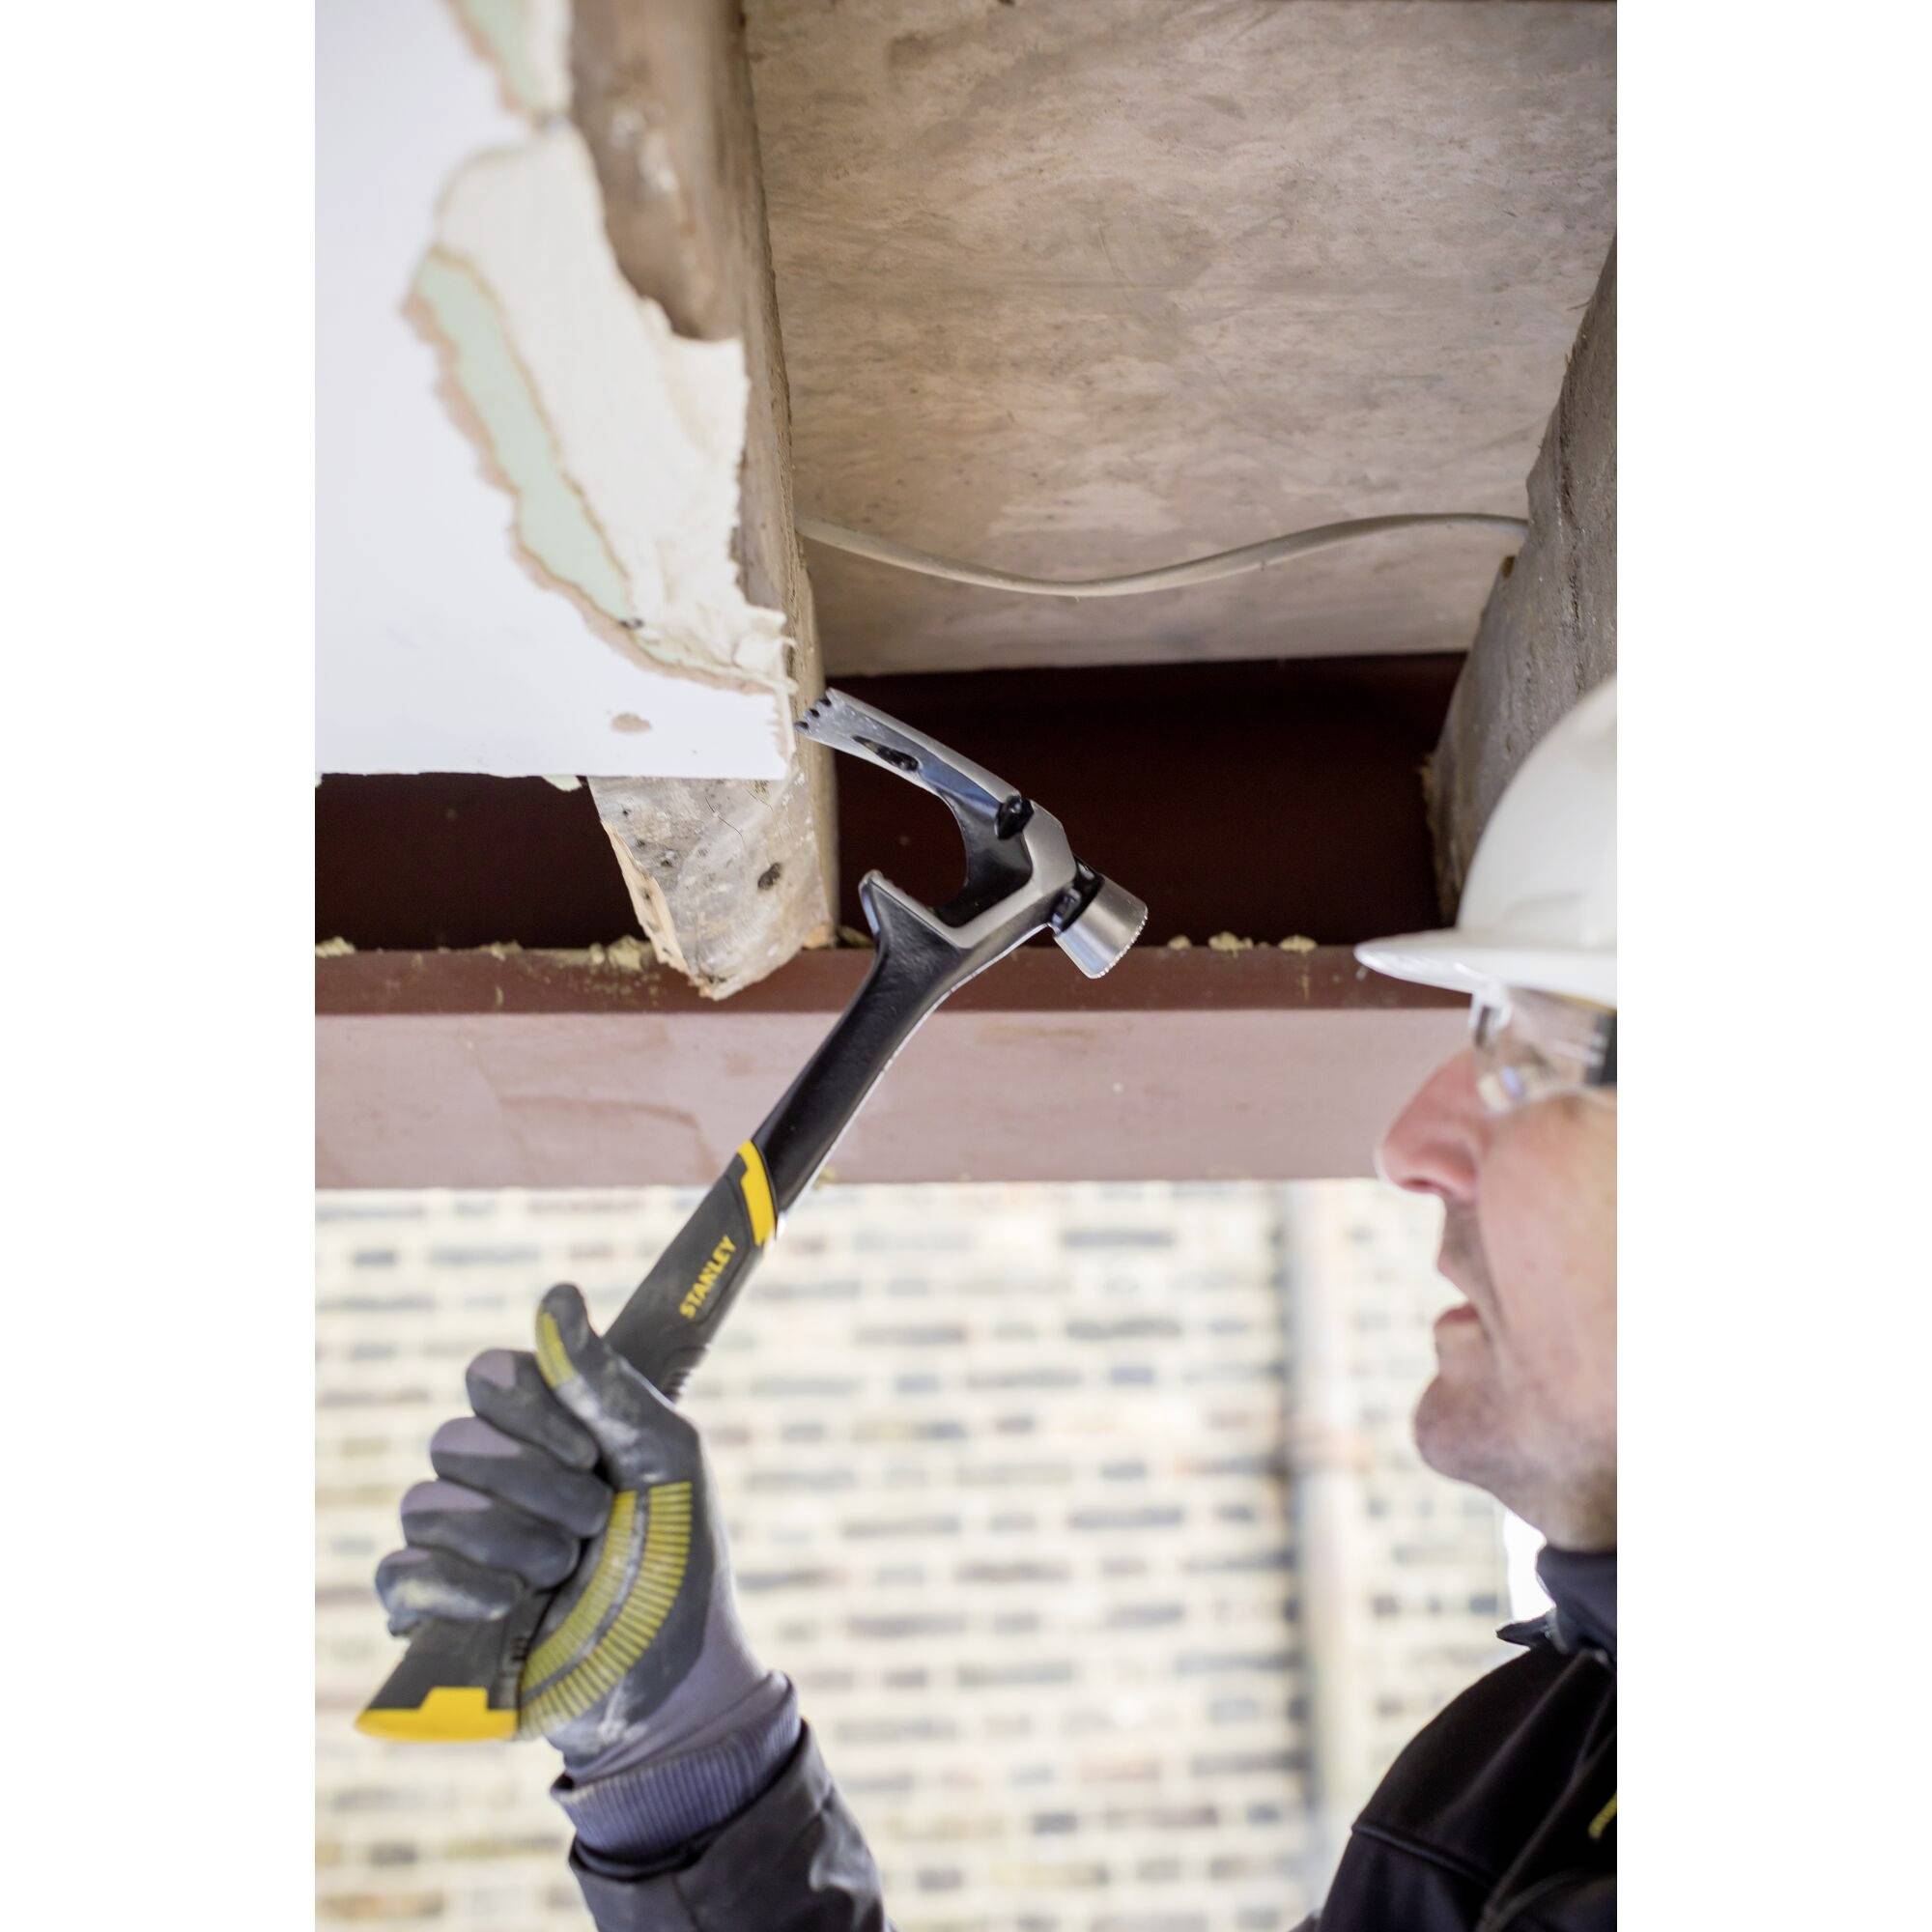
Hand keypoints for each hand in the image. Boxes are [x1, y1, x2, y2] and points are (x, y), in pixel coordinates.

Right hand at [375, 1283, 769, 1770]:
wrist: (674, 1675)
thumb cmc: (677, 1557)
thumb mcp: (664, 1455)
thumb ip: (605, 1382)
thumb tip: (555, 1294)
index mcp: (544, 1429)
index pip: (489, 1375)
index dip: (529, 1408)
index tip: (586, 1450)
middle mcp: (492, 1475)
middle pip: (456, 1439)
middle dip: (536, 1485)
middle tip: (594, 1522)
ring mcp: (457, 1544)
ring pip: (426, 1503)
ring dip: (509, 1539)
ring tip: (561, 1571)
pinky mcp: (433, 1615)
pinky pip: (398, 1574)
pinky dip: (456, 1585)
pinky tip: (511, 1604)